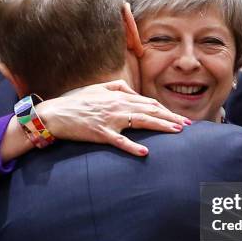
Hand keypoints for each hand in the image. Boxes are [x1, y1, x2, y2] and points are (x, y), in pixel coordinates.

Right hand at [37, 80, 189, 155]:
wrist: (54, 114)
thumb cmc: (74, 102)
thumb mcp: (96, 89)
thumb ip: (117, 88)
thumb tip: (133, 92)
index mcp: (118, 97)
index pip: (148, 103)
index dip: (166, 110)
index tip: (179, 118)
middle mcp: (117, 106)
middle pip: (150, 111)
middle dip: (171, 118)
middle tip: (188, 125)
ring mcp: (109, 120)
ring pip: (141, 122)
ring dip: (160, 126)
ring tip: (176, 131)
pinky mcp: (100, 133)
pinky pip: (119, 141)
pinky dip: (132, 147)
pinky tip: (145, 153)